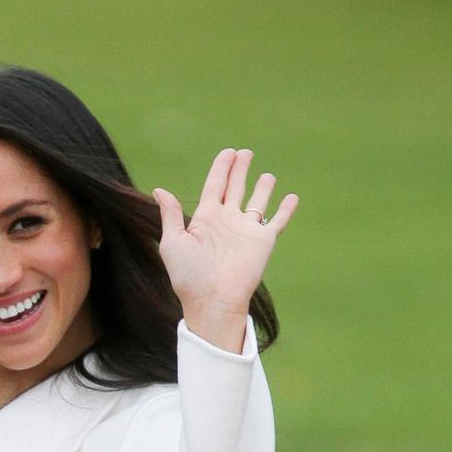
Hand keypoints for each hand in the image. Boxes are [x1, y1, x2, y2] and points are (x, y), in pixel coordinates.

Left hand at [153, 148, 297, 351]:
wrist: (212, 299)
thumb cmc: (188, 274)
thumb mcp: (173, 241)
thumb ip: (171, 215)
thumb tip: (160, 190)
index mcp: (205, 218)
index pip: (214, 186)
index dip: (221, 168)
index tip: (228, 153)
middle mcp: (227, 221)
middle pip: (235, 187)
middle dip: (240, 169)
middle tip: (245, 152)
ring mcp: (246, 230)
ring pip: (257, 202)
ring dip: (263, 188)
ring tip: (267, 174)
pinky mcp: (263, 241)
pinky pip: (277, 221)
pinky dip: (285, 209)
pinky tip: (291, 197)